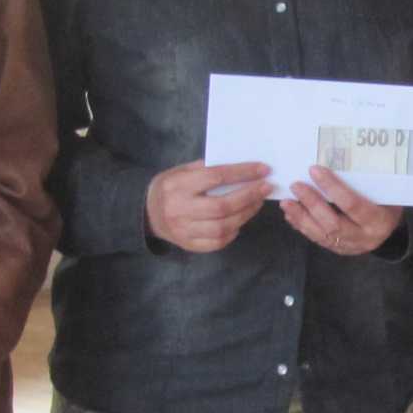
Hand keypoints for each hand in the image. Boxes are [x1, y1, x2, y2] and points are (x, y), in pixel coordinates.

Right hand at [147, 160, 273, 252]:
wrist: (146, 213)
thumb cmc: (171, 187)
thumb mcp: (181, 170)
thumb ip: (207, 168)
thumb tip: (242, 167)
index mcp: (178, 185)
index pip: (215, 177)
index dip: (242, 173)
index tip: (263, 169)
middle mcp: (180, 209)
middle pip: (222, 206)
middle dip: (249, 196)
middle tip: (266, 187)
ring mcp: (184, 230)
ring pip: (222, 227)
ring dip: (246, 214)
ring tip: (257, 202)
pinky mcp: (188, 245)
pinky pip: (217, 243)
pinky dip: (233, 232)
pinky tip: (240, 220)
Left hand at [280, 165, 401, 257]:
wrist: (393, 233)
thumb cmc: (388, 205)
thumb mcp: (384, 193)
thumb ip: (364, 184)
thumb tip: (336, 160)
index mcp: (377, 221)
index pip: (351, 205)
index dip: (332, 187)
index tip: (315, 170)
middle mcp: (363, 237)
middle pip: (332, 223)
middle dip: (311, 204)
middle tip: (296, 186)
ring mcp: (350, 247)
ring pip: (321, 234)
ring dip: (301, 217)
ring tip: (286, 202)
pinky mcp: (338, 250)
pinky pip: (317, 239)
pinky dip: (302, 226)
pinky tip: (291, 214)